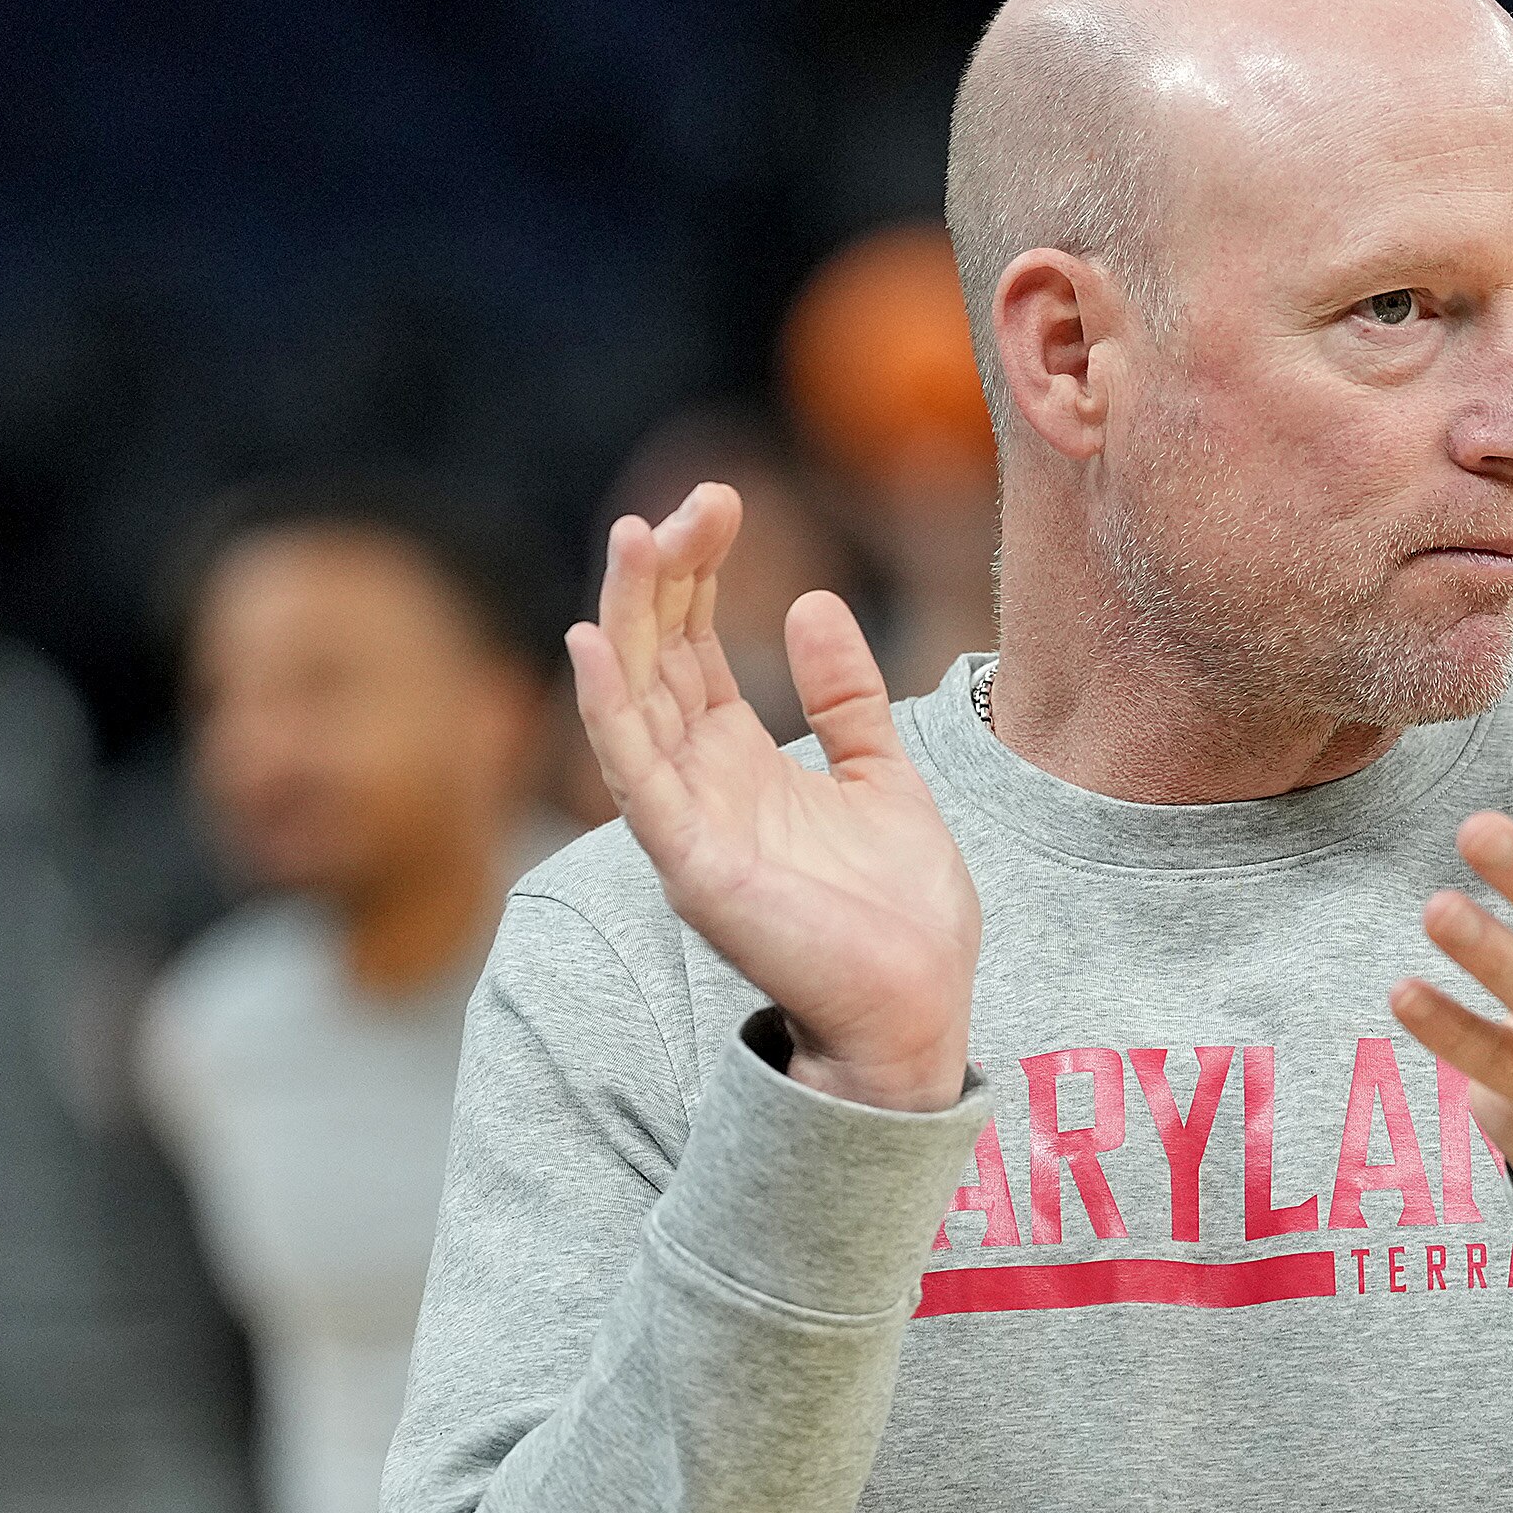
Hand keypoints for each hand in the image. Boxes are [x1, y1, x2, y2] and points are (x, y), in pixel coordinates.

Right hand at [568, 486, 979, 1112]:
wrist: (919, 1010)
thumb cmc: (900, 916)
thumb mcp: (883, 777)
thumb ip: (846, 698)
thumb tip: (812, 600)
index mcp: (740, 763)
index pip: (694, 647)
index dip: (698, 573)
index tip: (720, 502)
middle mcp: (700, 784)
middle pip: (657, 657)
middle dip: (665, 575)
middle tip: (692, 501)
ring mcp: (688, 822)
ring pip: (634, 699)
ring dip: (628, 616)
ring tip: (634, 538)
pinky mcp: (691, 862)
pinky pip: (634, 774)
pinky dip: (608, 708)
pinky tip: (593, 642)